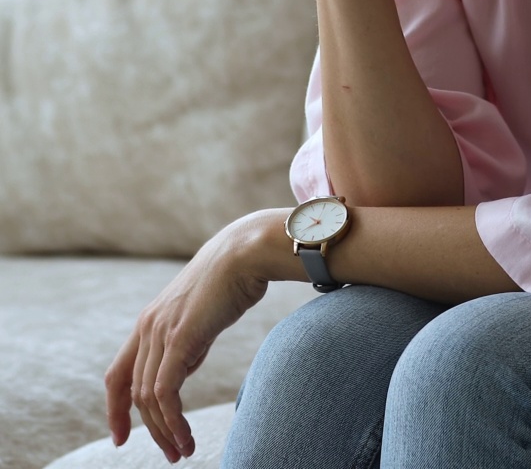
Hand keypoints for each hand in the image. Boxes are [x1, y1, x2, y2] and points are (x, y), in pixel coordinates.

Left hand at [105, 216, 272, 462]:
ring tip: (183, 450)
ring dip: (164, 431)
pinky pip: (165, 392)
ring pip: (148, 397)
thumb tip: (180, 370)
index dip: (115, 408)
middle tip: (172, 453)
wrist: (244, 253)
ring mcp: (161, 331)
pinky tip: (186, 436)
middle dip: (149, 429)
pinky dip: (173, 421)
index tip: (122, 436)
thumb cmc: (229, 281)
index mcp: (148, 321)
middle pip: (133, 392)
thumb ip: (184, 343)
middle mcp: (147, 326)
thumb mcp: (198, 317)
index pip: (117, 373)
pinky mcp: (180, 338)